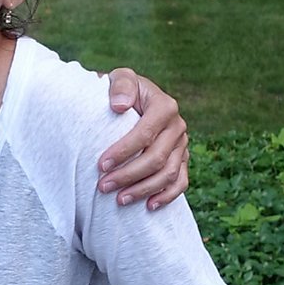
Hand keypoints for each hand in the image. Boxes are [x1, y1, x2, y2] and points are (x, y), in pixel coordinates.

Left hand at [101, 69, 188, 208]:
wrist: (132, 101)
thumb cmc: (121, 91)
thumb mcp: (119, 78)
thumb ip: (120, 85)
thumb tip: (120, 106)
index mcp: (165, 106)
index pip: (145, 134)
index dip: (123, 152)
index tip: (101, 165)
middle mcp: (178, 126)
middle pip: (156, 158)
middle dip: (128, 175)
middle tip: (103, 186)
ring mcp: (182, 145)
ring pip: (168, 174)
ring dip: (143, 189)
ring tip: (119, 199)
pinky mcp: (182, 159)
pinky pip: (181, 182)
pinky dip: (167, 196)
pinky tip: (149, 206)